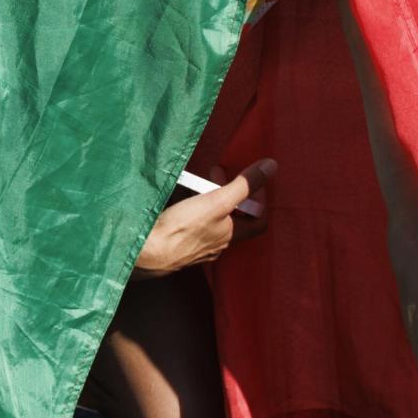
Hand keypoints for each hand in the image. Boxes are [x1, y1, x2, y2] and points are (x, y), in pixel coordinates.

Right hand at [133, 158, 275, 277]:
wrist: (146, 250)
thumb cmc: (183, 228)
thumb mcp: (218, 201)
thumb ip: (244, 185)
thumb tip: (271, 167)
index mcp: (231, 235)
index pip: (258, 221)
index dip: (259, 200)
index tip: (249, 181)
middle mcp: (217, 244)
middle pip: (233, 217)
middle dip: (229, 193)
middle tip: (218, 174)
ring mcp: (197, 246)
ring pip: (212, 221)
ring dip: (210, 200)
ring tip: (198, 183)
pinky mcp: (178, 245)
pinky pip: (192, 226)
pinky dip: (192, 209)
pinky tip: (180, 199)